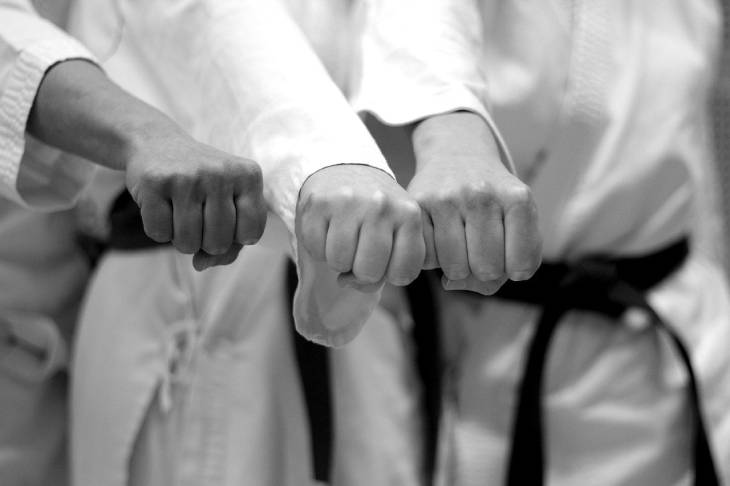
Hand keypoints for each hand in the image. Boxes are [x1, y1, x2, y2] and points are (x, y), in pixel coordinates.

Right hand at [125, 129, 266, 269]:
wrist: (158, 144)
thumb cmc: (202, 184)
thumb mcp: (228, 205)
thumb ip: (230, 244)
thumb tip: (201, 265)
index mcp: (248, 176)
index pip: (252, 234)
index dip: (236, 237)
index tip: (226, 219)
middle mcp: (220, 173)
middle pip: (218, 243)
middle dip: (206, 240)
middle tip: (198, 214)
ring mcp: (187, 177)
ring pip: (188, 244)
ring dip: (182, 238)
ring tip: (180, 211)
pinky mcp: (155, 182)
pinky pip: (159, 234)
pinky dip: (159, 230)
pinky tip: (161, 205)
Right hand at [296, 165, 424, 289]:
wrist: (346, 168)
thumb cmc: (376, 212)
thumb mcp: (397, 233)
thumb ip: (388, 268)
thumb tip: (346, 281)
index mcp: (409, 214)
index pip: (402, 274)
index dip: (391, 275)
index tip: (388, 258)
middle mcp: (381, 205)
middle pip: (368, 272)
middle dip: (362, 270)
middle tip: (361, 248)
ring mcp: (348, 202)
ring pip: (339, 263)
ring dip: (339, 259)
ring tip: (345, 237)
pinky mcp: (319, 203)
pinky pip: (316, 250)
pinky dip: (319, 247)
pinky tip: (328, 228)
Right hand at [410, 111, 541, 294]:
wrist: (457, 155)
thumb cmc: (492, 200)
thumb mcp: (514, 222)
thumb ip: (504, 266)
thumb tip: (451, 283)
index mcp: (517, 198)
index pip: (520, 266)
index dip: (514, 269)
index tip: (509, 254)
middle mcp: (482, 194)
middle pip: (487, 269)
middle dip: (484, 269)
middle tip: (480, 249)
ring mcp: (447, 197)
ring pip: (455, 268)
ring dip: (457, 266)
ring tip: (459, 244)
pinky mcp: (418, 203)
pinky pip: (427, 257)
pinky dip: (434, 257)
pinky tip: (440, 239)